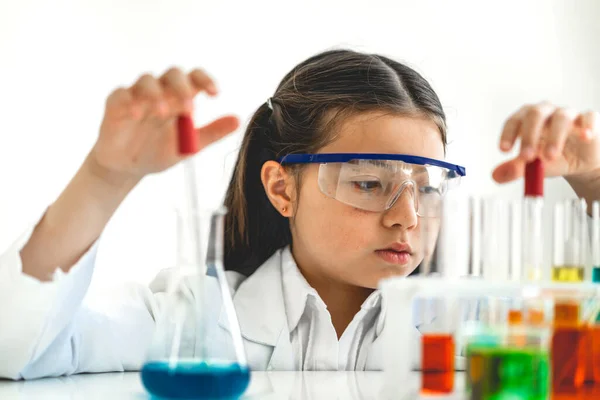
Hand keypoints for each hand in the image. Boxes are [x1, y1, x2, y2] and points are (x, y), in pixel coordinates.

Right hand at [90, 67, 238, 182]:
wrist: (128, 168)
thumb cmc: (158, 152)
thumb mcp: (190, 146)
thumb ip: (213, 133)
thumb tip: (238, 120)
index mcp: (180, 98)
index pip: (195, 78)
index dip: (205, 80)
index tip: (215, 94)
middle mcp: (160, 92)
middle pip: (173, 74)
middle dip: (182, 88)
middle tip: (189, 109)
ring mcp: (137, 95)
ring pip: (147, 80)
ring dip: (157, 94)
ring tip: (163, 113)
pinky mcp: (116, 103)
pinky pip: (122, 94)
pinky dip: (131, 101)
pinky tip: (139, 114)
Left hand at [492, 102, 599, 182]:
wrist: (579, 163)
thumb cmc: (553, 158)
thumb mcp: (533, 166)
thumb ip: (516, 169)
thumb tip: (496, 176)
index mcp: (527, 120)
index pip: (515, 120)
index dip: (508, 133)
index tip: (504, 151)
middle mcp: (547, 112)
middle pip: (535, 114)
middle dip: (529, 135)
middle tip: (526, 157)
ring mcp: (569, 114)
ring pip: (561, 117)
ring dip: (554, 137)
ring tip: (550, 156)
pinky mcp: (589, 119)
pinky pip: (589, 117)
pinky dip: (587, 126)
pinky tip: (585, 137)